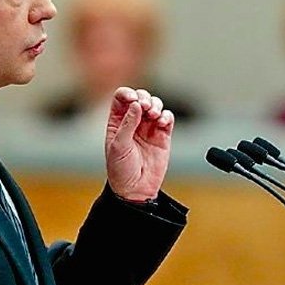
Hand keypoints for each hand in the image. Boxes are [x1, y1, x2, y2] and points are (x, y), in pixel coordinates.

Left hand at [104, 87, 174, 201]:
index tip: (133, 100)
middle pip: (140, 97)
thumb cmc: (121, 170)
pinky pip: (167, 118)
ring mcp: (148, 128)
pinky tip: (162, 122)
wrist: (135, 190)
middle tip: (145, 107)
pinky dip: (166, 116)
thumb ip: (127, 124)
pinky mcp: (162, 136)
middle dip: (144, 98)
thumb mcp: (118, 146)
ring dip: (156, 105)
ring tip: (154, 115)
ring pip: (155, 105)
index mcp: (117, 122)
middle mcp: (133, 121)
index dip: (128, 94)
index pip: (121, 98)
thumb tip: (136, 105)